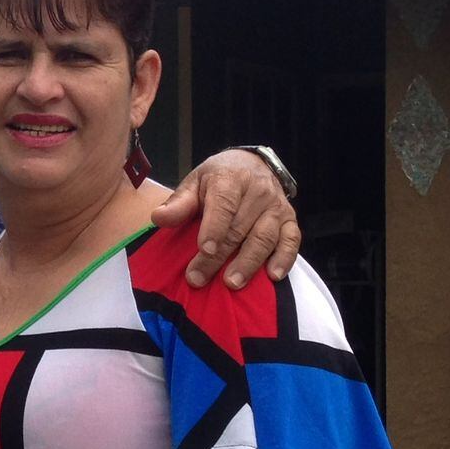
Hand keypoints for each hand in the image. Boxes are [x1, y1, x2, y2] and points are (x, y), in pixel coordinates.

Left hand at [152, 149, 299, 288]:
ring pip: (265, 237)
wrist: (250, 165)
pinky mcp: (290, 220)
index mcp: (231, 179)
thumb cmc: (216, 179)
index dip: (214, 228)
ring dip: (248, 262)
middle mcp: (258, 192)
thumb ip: (179, 203)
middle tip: (199, 278)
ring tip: (232, 283)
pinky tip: (272, 276)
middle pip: (239, 228)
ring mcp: (277, 207)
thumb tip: (158, 218)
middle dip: (218, 257)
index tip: (203, 249)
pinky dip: (284, 259)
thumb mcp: (194, 183)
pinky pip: (291, 241)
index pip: (224, 205)